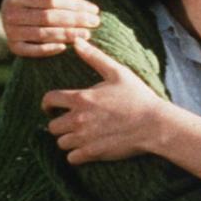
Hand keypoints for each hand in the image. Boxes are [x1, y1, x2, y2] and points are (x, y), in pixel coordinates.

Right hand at [0, 0, 99, 56]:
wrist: (15, 9)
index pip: (51, 0)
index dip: (74, 5)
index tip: (94, 9)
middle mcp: (10, 13)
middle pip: (48, 18)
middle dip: (75, 20)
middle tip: (94, 22)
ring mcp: (10, 31)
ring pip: (43, 34)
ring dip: (67, 35)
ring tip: (87, 34)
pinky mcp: (13, 46)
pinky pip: (31, 50)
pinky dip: (48, 50)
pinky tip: (66, 47)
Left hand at [43, 38, 165, 163]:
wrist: (153, 124)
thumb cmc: (137, 96)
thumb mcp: (117, 72)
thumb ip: (95, 57)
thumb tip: (77, 41)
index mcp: (81, 98)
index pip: (49, 100)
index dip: (47, 103)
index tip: (52, 107)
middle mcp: (78, 119)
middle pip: (52, 126)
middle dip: (59, 123)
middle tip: (70, 122)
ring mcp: (84, 138)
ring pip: (61, 143)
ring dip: (68, 139)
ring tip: (80, 136)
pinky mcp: (92, 153)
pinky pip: (71, 158)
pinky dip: (76, 155)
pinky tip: (86, 148)